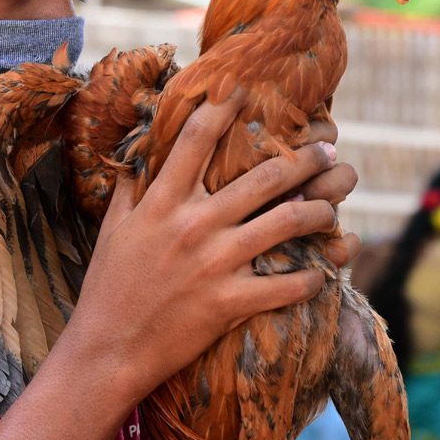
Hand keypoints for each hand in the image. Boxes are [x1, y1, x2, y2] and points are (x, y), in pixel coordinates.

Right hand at [65, 90, 359, 405]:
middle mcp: (192, 224)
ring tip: (332, 208)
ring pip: (284, 223)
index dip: (225, 107)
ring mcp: (214, 263)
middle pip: (262, 177)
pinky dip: (309, 279)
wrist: (107, 350)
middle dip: (303, 159)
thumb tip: (135, 153)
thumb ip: (129, 188)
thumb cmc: (108, 288)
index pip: (197, 139)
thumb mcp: (112, 229)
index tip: (247, 89)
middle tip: (327, 151)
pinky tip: (320, 274)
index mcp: (162, 202)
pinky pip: (284, 286)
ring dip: (318, 212)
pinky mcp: (228, 302)